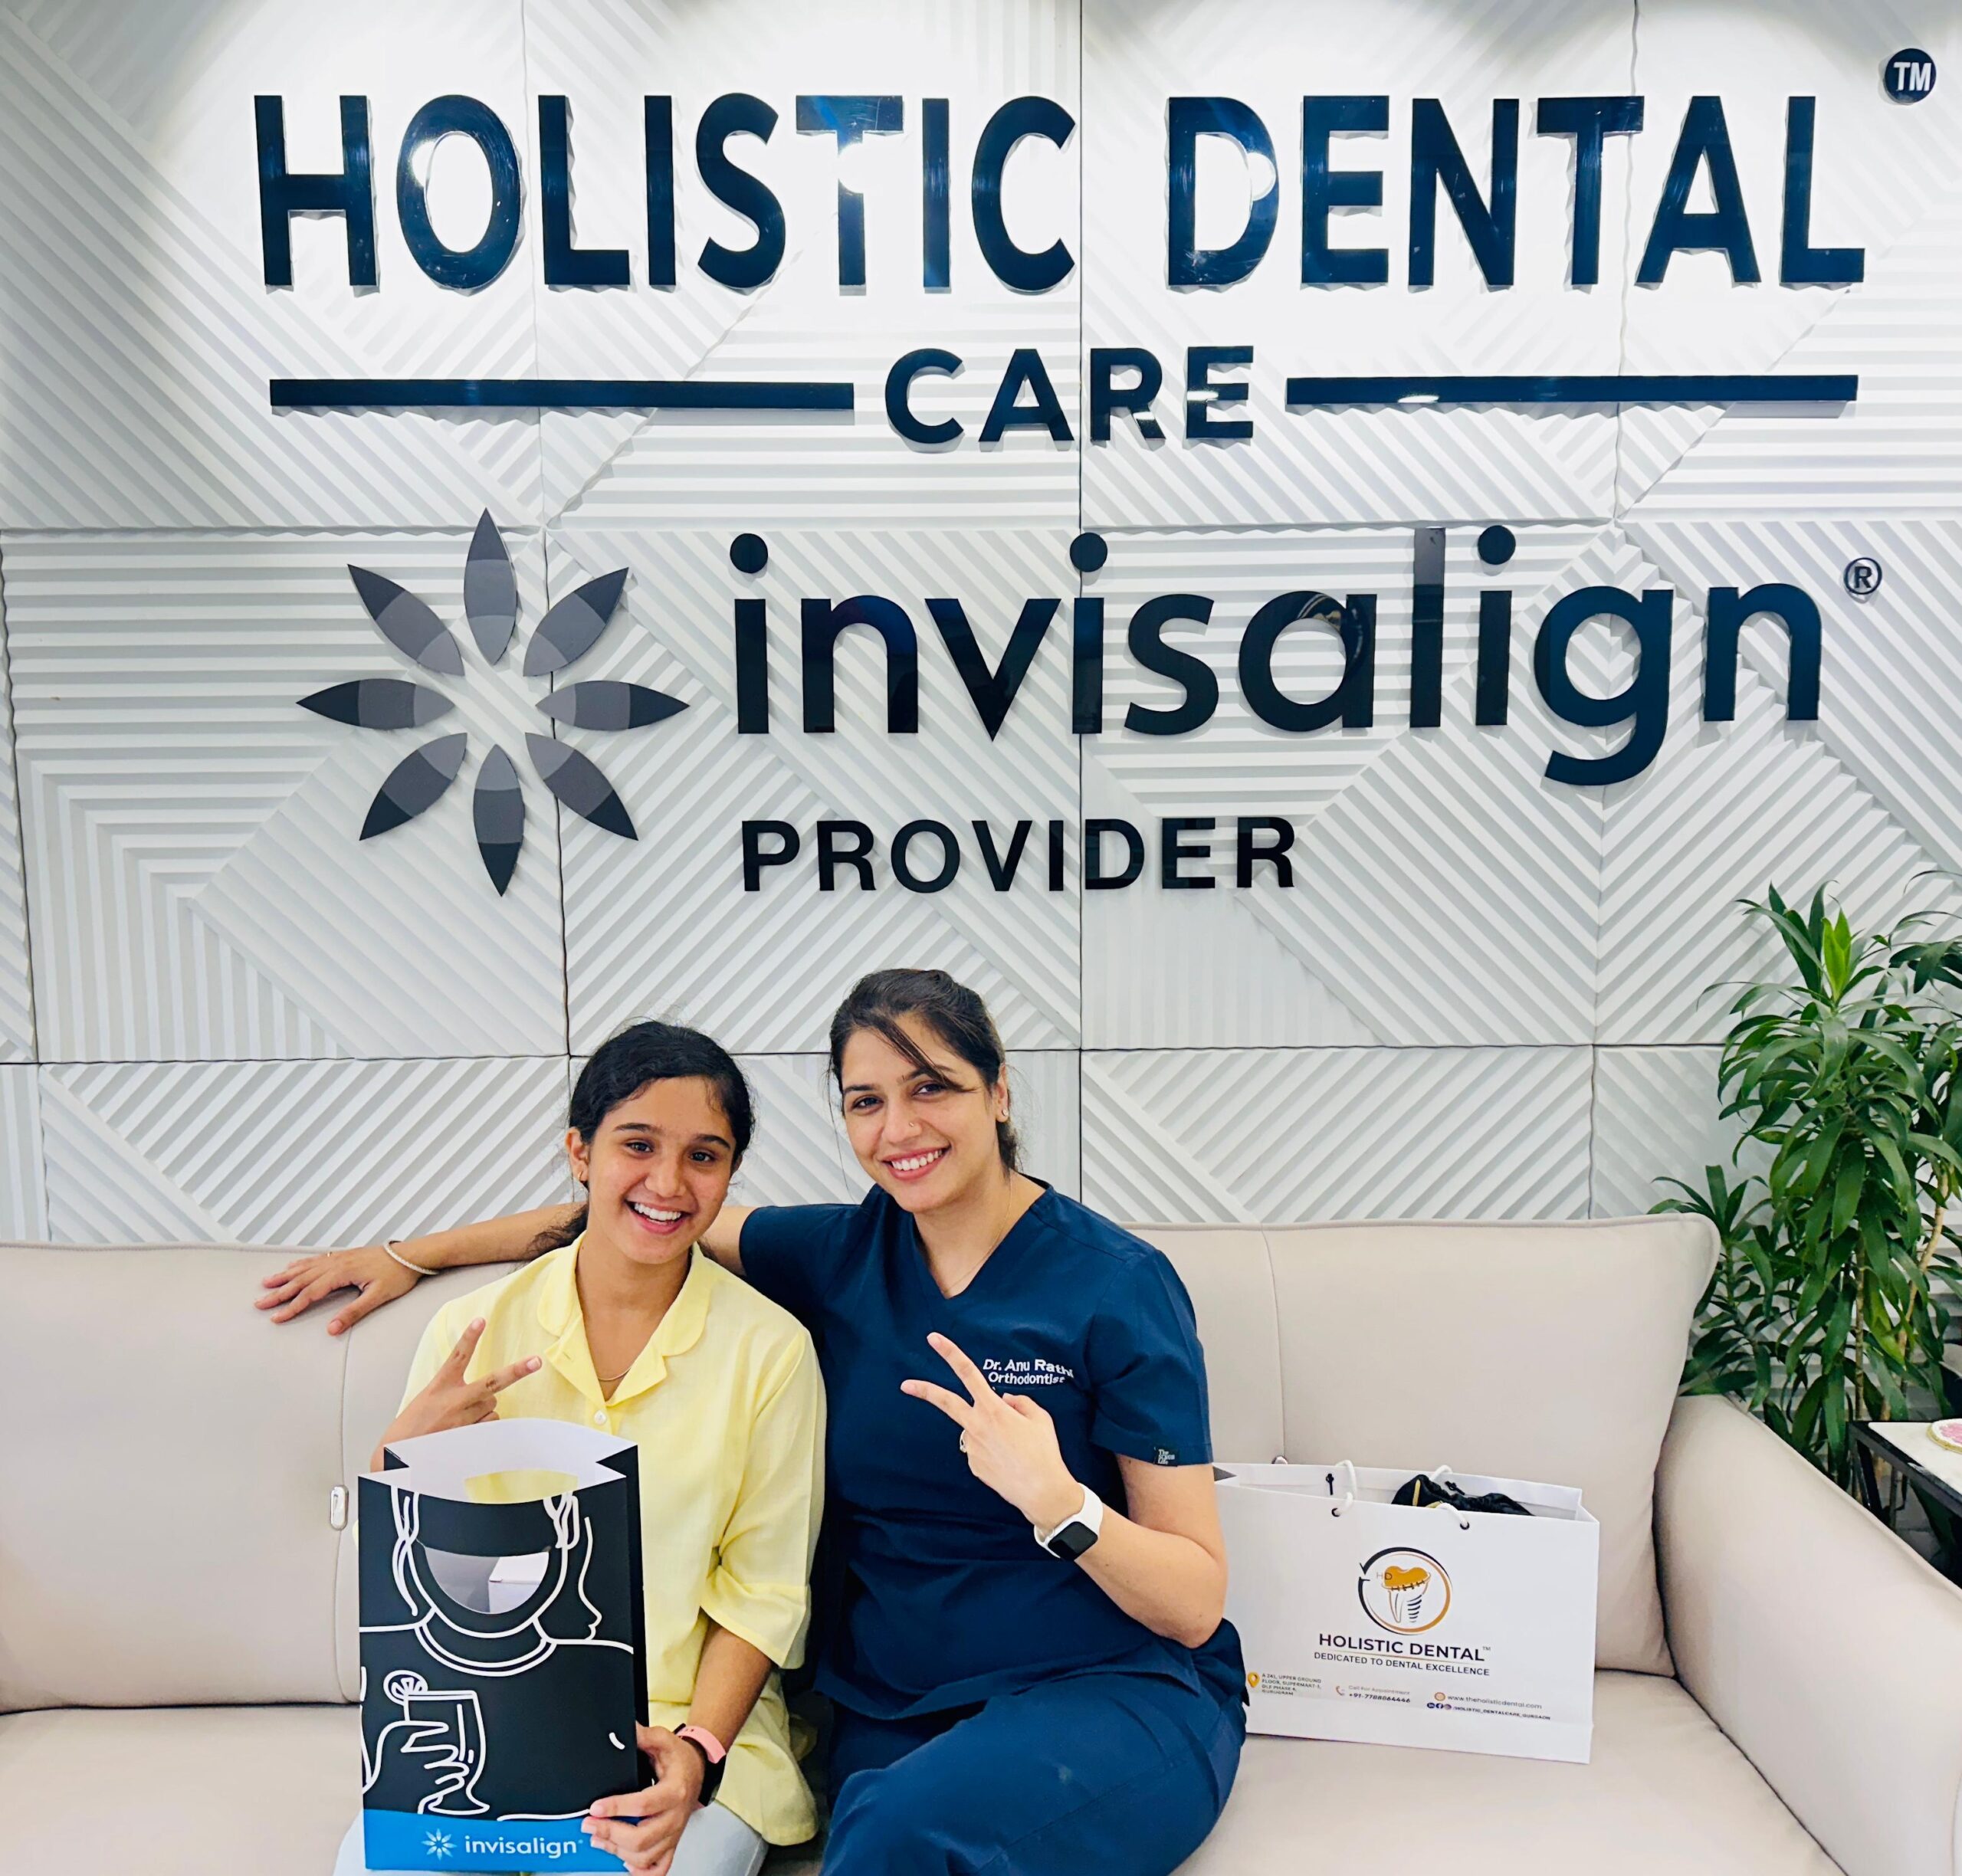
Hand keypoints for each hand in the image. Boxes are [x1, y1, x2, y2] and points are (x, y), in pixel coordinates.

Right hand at [256, 1244, 417, 1334]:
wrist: (412, 1254)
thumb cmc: (398, 1275)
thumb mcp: (378, 1297)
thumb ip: (353, 1313)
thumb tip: (332, 1329)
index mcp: (342, 1273)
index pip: (310, 1293)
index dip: (292, 1307)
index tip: (276, 1317)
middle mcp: (337, 1263)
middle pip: (302, 1280)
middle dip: (280, 1293)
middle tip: (260, 1303)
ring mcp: (339, 1258)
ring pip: (305, 1267)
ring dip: (285, 1276)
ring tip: (267, 1283)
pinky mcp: (344, 1255)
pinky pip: (316, 1259)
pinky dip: (300, 1264)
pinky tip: (292, 1266)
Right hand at [377, 1320, 539, 1451]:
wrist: (397, 1460)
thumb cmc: (409, 1431)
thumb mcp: (426, 1401)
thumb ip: (452, 1394)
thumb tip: (482, 1398)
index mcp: (439, 1387)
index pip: (457, 1356)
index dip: (469, 1337)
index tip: (480, 1321)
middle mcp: (454, 1401)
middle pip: (492, 1382)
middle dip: (517, 1371)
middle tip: (536, 1361)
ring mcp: (463, 1420)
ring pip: (492, 1408)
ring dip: (484, 1411)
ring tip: (461, 1421)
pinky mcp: (469, 1438)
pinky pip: (489, 1427)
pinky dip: (483, 1428)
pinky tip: (466, 1434)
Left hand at [584, 1724, 702, 1874]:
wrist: (698, 1770)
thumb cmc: (679, 1758)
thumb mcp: (663, 1739)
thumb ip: (644, 1736)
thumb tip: (625, 1731)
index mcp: (674, 1791)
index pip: (643, 1805)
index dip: (616, 1808)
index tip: (596, 1807)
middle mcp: (675, 1817)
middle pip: (641, 1838)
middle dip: (610, 1833)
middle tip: (589, 1824)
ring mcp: (674, 1833)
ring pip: (645, 1856)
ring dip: (617, 1851)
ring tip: (598, 1838)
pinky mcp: (672, 1843)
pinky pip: (658, 1868)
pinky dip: (640, 1871)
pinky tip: (624, 1861)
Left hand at [902, 1332, 1079, 1530]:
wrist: (1042, 1491)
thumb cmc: (1044, 1453)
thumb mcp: (1040, 1418)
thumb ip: (1020, 1402)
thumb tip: (1006, 1400)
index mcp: (993, 1409)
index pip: (969, 1373)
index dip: (950, 1353)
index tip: (933, 1340)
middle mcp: (977, 1426)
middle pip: (946, 1402)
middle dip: (924, 1391)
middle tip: (905, 1384)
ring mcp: (972, 1447)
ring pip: (972, 1428)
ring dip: (985, 1430)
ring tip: (1013, 1448)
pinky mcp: (973, 1465)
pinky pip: (979, 1449)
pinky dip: (990, 1450)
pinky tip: (1007, 1460)